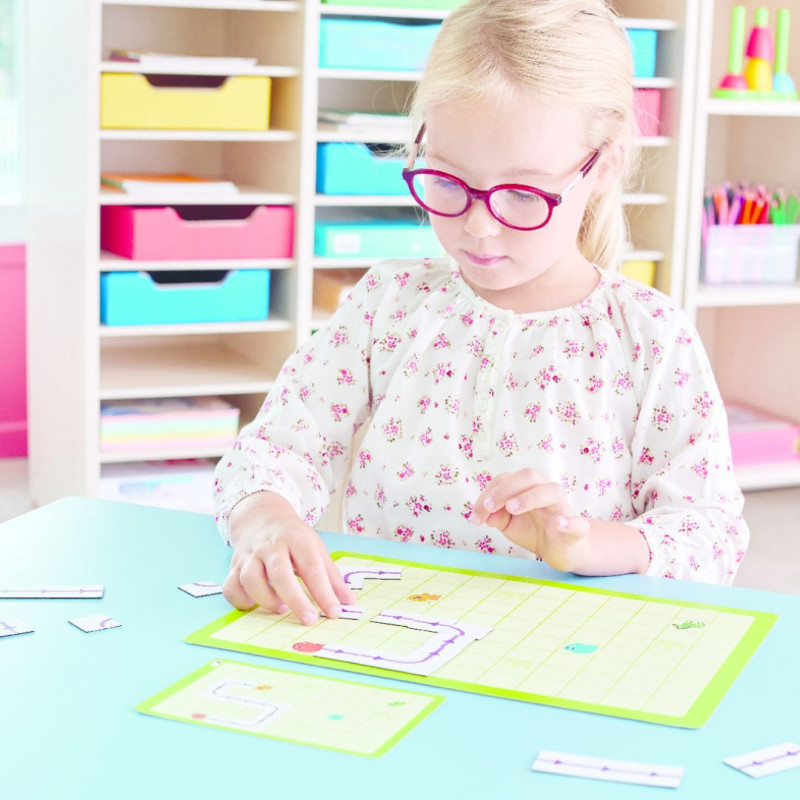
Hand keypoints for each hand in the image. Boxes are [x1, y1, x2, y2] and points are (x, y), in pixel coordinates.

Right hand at [222, 492, 355, 624]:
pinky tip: (254, 604)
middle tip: (309, 619)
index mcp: (296, 539)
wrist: (260, 515)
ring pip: (250, 578)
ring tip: (282, 609)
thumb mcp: (315, 547)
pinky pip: (230, 586)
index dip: (324, 591)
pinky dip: (240, 600)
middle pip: (280, 573)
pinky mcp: (234, 565)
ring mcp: (250, 555)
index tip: (334, 612)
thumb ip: (331, 576)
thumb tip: (349, 601)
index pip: (312, 566)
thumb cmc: (293, 537)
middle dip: (295, 599)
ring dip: (266, 599)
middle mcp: (271, 546)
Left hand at [468, 469, 591, 571]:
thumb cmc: (533, 531)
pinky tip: (557, 523)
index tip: (475, 516)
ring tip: (511, 508)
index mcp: (528, 488)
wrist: (560, 551)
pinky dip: (568, 522)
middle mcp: (546, 492)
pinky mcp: (577, 530)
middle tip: (489, 507)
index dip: (487, 495)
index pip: (506, 480)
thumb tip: (487, 516)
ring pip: (550, 491)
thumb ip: (497, 517)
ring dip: (529, 497)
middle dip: (505, 489)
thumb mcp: (508, 524)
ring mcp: (563, 509)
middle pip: (528, 476)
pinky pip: (578, 523)